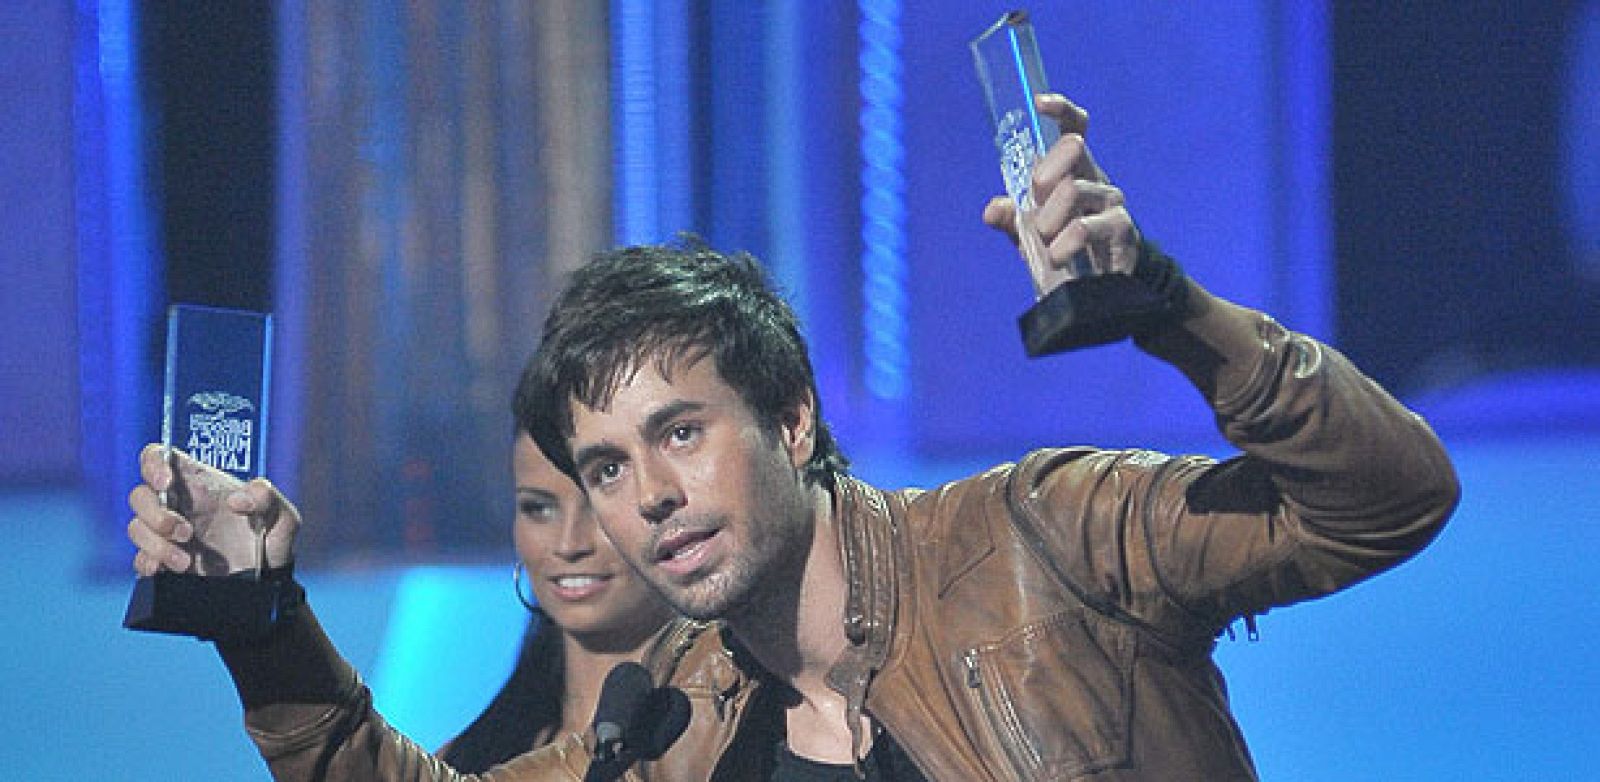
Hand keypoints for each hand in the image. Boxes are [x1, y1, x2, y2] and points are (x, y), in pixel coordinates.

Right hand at [127, 444, 299, 576]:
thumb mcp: (283, 515)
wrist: (266, 579)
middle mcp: (178, 504)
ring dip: (155, 543)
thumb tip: (239, 500)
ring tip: (186, 561)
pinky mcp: (163, 560)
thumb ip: (268, 497)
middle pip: (140, 495)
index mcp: (199, 483)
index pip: (158, 457)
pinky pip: (139, 558)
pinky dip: (148, 562)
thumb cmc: (272, 537)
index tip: (166, 481)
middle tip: (186, 532)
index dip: (153, 463)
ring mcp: (167, 533)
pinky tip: (166, 570)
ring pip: (137, 527)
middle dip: (156, 514)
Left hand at [982, 94, 1141, 293]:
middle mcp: (1094, 177)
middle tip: (1035, 199)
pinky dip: (1062, 245)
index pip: (1074, 128)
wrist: (1100, 286)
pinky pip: (1084, 228)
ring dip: (1048, 219)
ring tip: (1044, 241)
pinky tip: (1057, 258)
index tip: (1039, 103)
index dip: (1061, 110)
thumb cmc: (1065, 247)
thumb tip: (992, 210)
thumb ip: (1011, 218)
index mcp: (1073, 171)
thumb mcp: (1031, 233)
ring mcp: (1110, 200)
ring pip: (1073, 190)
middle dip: (1044, 172)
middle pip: (1073, 147)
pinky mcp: (1121, 228)